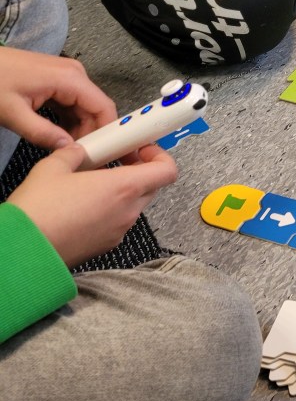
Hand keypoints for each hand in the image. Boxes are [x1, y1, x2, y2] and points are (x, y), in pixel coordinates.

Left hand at [0, 47, 115, 149]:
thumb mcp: (12, 113)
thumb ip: (42, 133)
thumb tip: (68, 149)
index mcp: (70, 78)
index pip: (104, 107)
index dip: (108, 132)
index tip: (104, 153)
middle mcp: (74, 74)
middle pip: (95, 109)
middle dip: (92, 133)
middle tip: (82, 157)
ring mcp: (66, 76)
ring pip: (84, 108)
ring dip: (79, 129)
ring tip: (68, 150)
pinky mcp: (57, 80)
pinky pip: (72, 104)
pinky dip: (69, 120)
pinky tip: (59, 135)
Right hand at [8, 144, 177, 266]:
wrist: (23, 251)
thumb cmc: (39, 211)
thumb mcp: (52, 168)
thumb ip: (73, 153)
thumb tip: (79, 150)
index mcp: (124, 187)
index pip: (167, 171)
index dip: (160, 156)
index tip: (142, 149)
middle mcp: (128, 211)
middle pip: (152, 186)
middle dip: (140, 171)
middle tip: (117, 160)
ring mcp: (119, 231)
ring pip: (134, 205)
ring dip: (122, 191)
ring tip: (93, 182)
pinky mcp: (106, 245)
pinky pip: (118, 222)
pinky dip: (110, 210)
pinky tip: (83, 205)